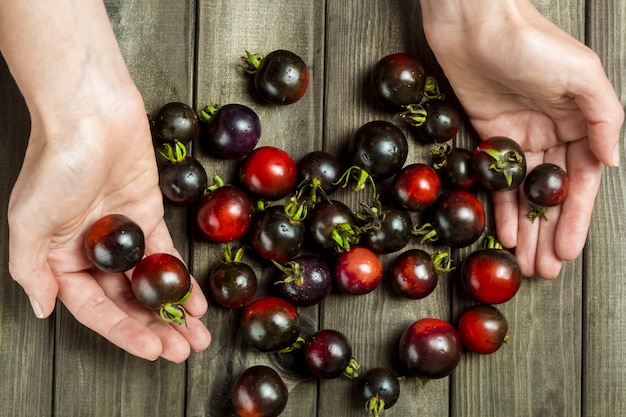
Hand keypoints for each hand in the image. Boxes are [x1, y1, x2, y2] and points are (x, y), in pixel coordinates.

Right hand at [7, 85, 210, 361]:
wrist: (91, 111)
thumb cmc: (56, 162)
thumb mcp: (29, 221)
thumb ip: (32, 270)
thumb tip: (42, 308)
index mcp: (59, 257)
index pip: (94, 309)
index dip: (123, 332)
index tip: (152, 350)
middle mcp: (91, 250)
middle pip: (125, 300)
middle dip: (154, 327)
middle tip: (182, 349)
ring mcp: (122, 233)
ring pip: (148, 282)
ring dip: (171, 309)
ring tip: (195, 335)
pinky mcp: (148, 214)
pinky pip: (165, 254)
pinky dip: (180, 278)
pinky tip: (196, 300)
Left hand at [421, 0, 623, 277]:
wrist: (476, 24)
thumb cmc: (532, 42)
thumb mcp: (582, 75)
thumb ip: (603, 119)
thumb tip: (612, 163)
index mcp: (580, 122)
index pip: (581, 183)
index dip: (576, 219)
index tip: (569, 251)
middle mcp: (552, 133)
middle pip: (552, 195)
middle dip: (550, 233)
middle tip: (545, 270)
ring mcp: (519, 137)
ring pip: (524, 193)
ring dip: (525, 228)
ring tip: (524, 263)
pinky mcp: (488, 135)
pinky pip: (496, 180)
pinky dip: (500, 206)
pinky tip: (502, 233)